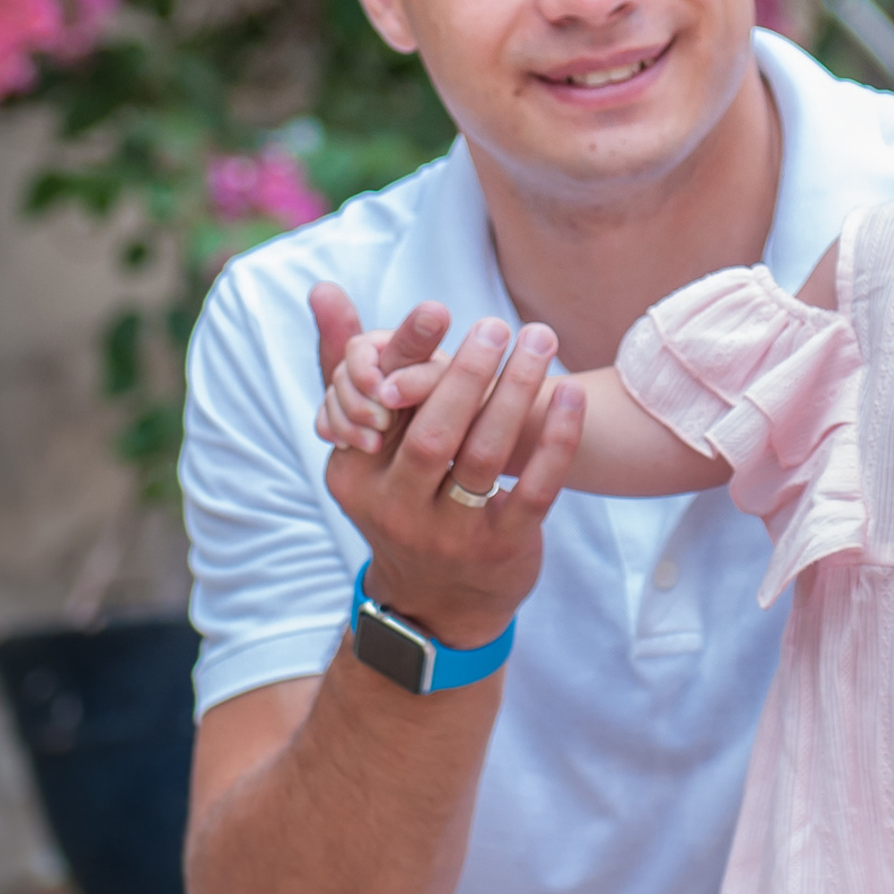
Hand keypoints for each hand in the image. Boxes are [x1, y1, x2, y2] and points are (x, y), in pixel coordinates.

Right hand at [308, 282, 584, 650]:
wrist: (436, 604)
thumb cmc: (405, 499)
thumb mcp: (365, 448)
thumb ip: (346, 368)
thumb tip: (322, 288)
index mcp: (356, 473)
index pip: (378, 404)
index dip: (405, 354)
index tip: (437, 308)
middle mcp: (396, 507)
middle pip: (433, 430)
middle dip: (466, 372)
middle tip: (497, 324)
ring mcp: (449, 533)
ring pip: (483, 454)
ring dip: (515, 392)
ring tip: (540, 343)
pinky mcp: (501, 548)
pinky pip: (534, 488)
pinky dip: (556, 439)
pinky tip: (572, 396)